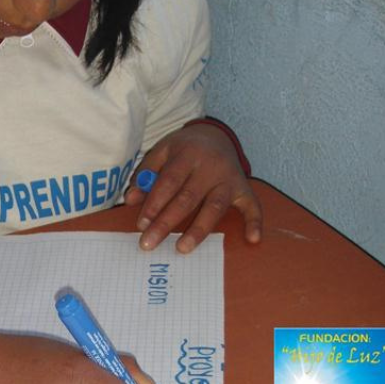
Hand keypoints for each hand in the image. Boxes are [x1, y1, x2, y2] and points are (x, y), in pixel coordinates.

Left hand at [124, 123, 261, 253]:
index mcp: (187, 155)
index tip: (141, 225)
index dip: (154, 204)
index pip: (168, 182)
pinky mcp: (243, 187)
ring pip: (214, 207)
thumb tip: (130, 200)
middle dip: (166, 223)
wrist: (215, 134)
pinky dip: (254, 221)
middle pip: (187, 198)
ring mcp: (228, 178)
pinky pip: (252, 204)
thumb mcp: (162, 151)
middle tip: (150, 243)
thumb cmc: (183, 148)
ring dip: (199, 230)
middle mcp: (209, 167)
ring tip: (182, 248)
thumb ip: (145, 173)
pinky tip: (252, 239)